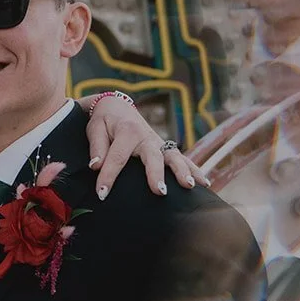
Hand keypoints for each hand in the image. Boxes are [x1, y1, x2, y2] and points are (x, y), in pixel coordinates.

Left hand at [81, 95, 208, 199]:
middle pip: (153, 157)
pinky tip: (204, 184)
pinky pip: (182, 159)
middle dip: (156, 174)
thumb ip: (96, 147)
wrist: (117, 106)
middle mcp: (146, 137)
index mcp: (126, 131)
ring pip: (174, 157)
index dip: (108, 176)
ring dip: (183, 172)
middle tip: (160, 192)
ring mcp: (159, 143)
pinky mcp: (165, 148)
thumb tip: (95, 166)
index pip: (117, 157)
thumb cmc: (104, 121)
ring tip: (190, 187)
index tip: (102, 194)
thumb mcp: (95, 128)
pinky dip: (194, 170)